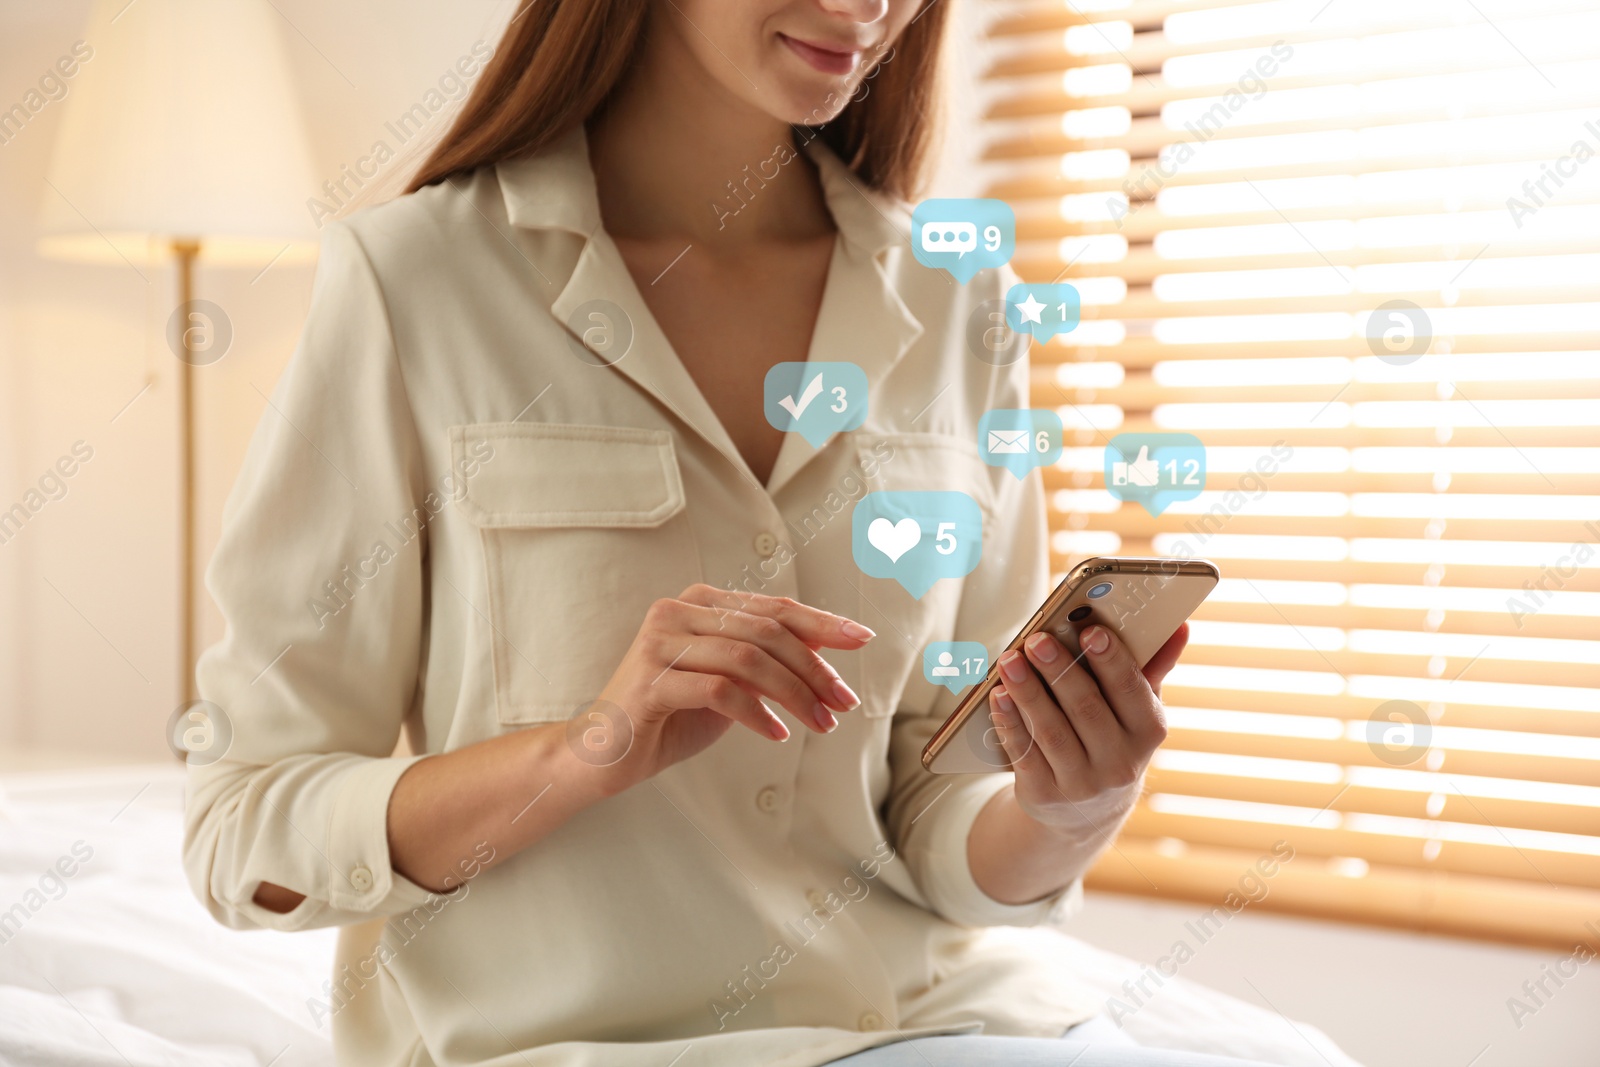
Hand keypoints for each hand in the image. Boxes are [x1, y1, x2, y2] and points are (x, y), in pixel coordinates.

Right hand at [581, 584, 873, 794]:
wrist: (601, 753)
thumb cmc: (668, 715)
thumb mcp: (726, 682)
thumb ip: (763, 661)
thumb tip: (826, 655)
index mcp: (698, 602)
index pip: (773, 607)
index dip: (822, 622)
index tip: (863, 639)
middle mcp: (677, 612)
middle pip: (767, 631)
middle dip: (815, 668)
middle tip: (843, 702)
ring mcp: (660, 643)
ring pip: (748, 658)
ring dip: (794, 694)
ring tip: (820, 723)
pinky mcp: (651, 680)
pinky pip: (720, 690)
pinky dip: (757, 714)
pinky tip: (776, 734)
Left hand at [986, 623, 1187, 836]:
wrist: (1088, 811)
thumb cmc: (1112, 738)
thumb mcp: (1136, 709)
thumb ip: (1152, 666)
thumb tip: (1180, 626)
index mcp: (1147, 732)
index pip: (1132, 691)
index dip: (1112, 661)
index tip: (1092, 631)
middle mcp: (1119, 762)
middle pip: (1086, 709)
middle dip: (1060, 671)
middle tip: (1037, 640)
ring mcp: (1081, 783)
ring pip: (1052, 732)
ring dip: (1028, 693)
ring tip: (1009, 661)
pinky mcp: (1045, 795)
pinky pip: (1025, 755)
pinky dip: (1010, 724)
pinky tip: (998, 697)